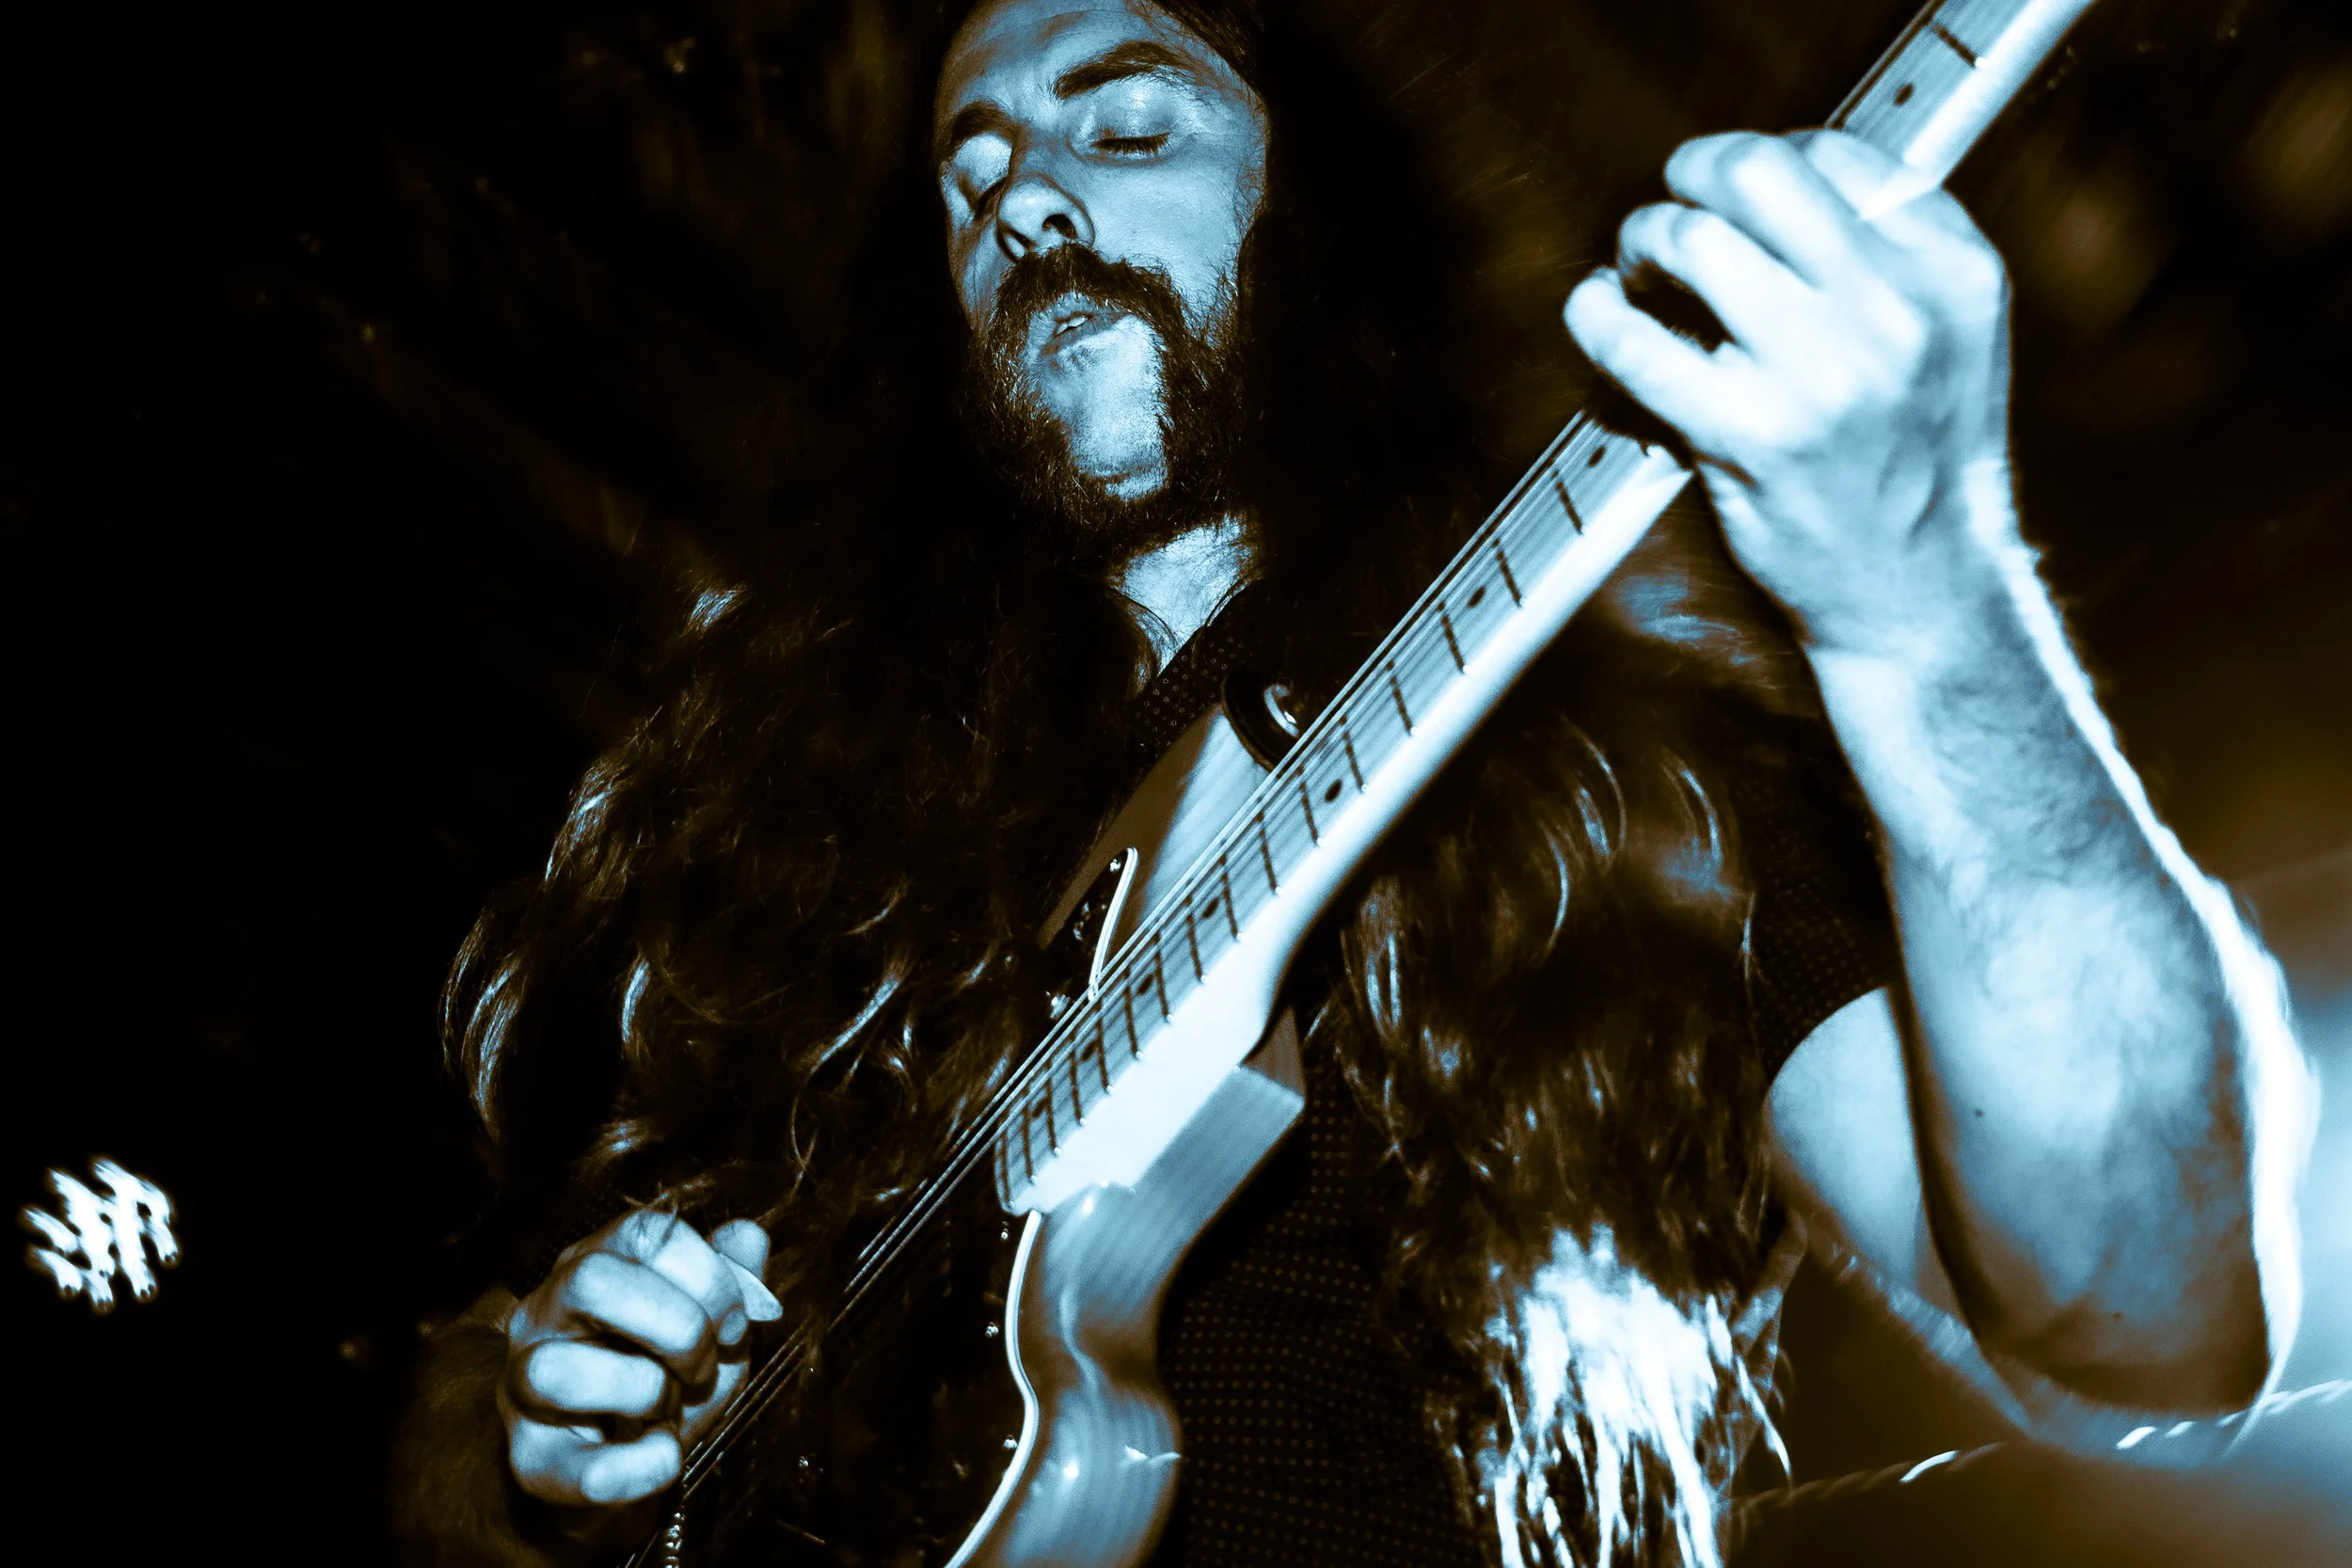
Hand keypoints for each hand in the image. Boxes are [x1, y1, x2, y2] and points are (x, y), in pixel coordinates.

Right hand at [500, 1210, 782, 1532]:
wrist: (614, 1465)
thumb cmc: (659, 1377)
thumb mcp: (705, 1322)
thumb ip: (730, 1276)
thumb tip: (747, 1236)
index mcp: (593, 1264)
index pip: (643, 1232)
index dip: (706, 1275)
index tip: (736, 1324)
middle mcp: (544, 1314)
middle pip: (591, 1281)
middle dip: (675, 1325)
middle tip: (704, 1364)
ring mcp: (524, 1387)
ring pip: (557, 1371)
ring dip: (645, 1392)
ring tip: (668, 1406)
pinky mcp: (531, 1461)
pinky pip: (583, 1467)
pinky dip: (641, 1467)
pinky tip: (665, 1456)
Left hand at [1565, 130, 2017, 661]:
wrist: (1922, 594)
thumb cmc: (1916, 467)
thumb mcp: (1949, 337)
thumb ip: (1884, 255)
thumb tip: (1759, 188)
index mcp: (1949, 270)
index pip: (1835, 157)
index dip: (1766, 163)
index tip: (1736, 198)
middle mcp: (1893, 309)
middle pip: (1758, 173)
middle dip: (1692, 175)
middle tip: (1671, 213)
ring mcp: (1823, 372)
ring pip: (1694, 240)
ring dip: (1645, 239)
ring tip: (1639, 270)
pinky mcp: (1751, 436)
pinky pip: (1639, 343)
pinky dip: (1597, 315)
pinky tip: (1596, 311)